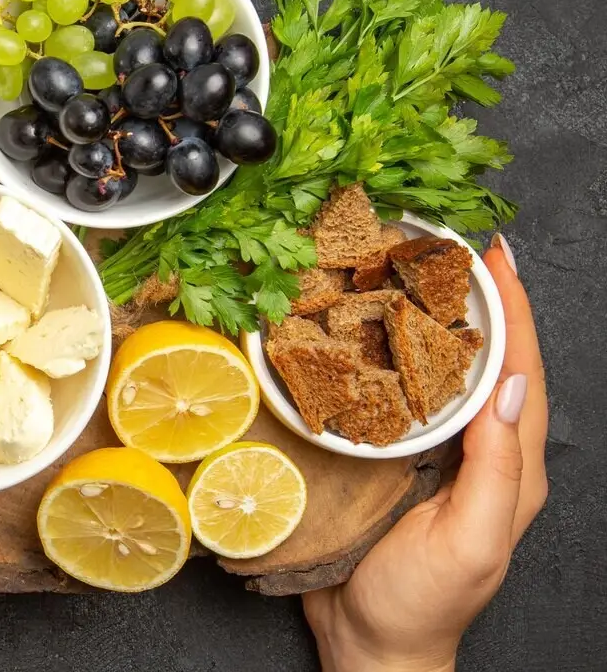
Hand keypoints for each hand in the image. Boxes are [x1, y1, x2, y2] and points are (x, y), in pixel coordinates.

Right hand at [304, 234, 547, 671]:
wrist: (369, 646)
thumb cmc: (422, 602)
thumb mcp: (471, 540)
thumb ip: (499, 468)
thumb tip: (510, 387)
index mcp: (511, 468)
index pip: (520, 371)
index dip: (514, 310)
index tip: (495, 256)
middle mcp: (477, 452)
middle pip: (483, 360)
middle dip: (475, 300)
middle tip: (450, 246)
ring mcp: (432, 456)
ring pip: (436, 374)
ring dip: (426, 320)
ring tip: (405, 274)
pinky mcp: (387, 462)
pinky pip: (392, 398)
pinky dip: (382, 358)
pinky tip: (358, 336)